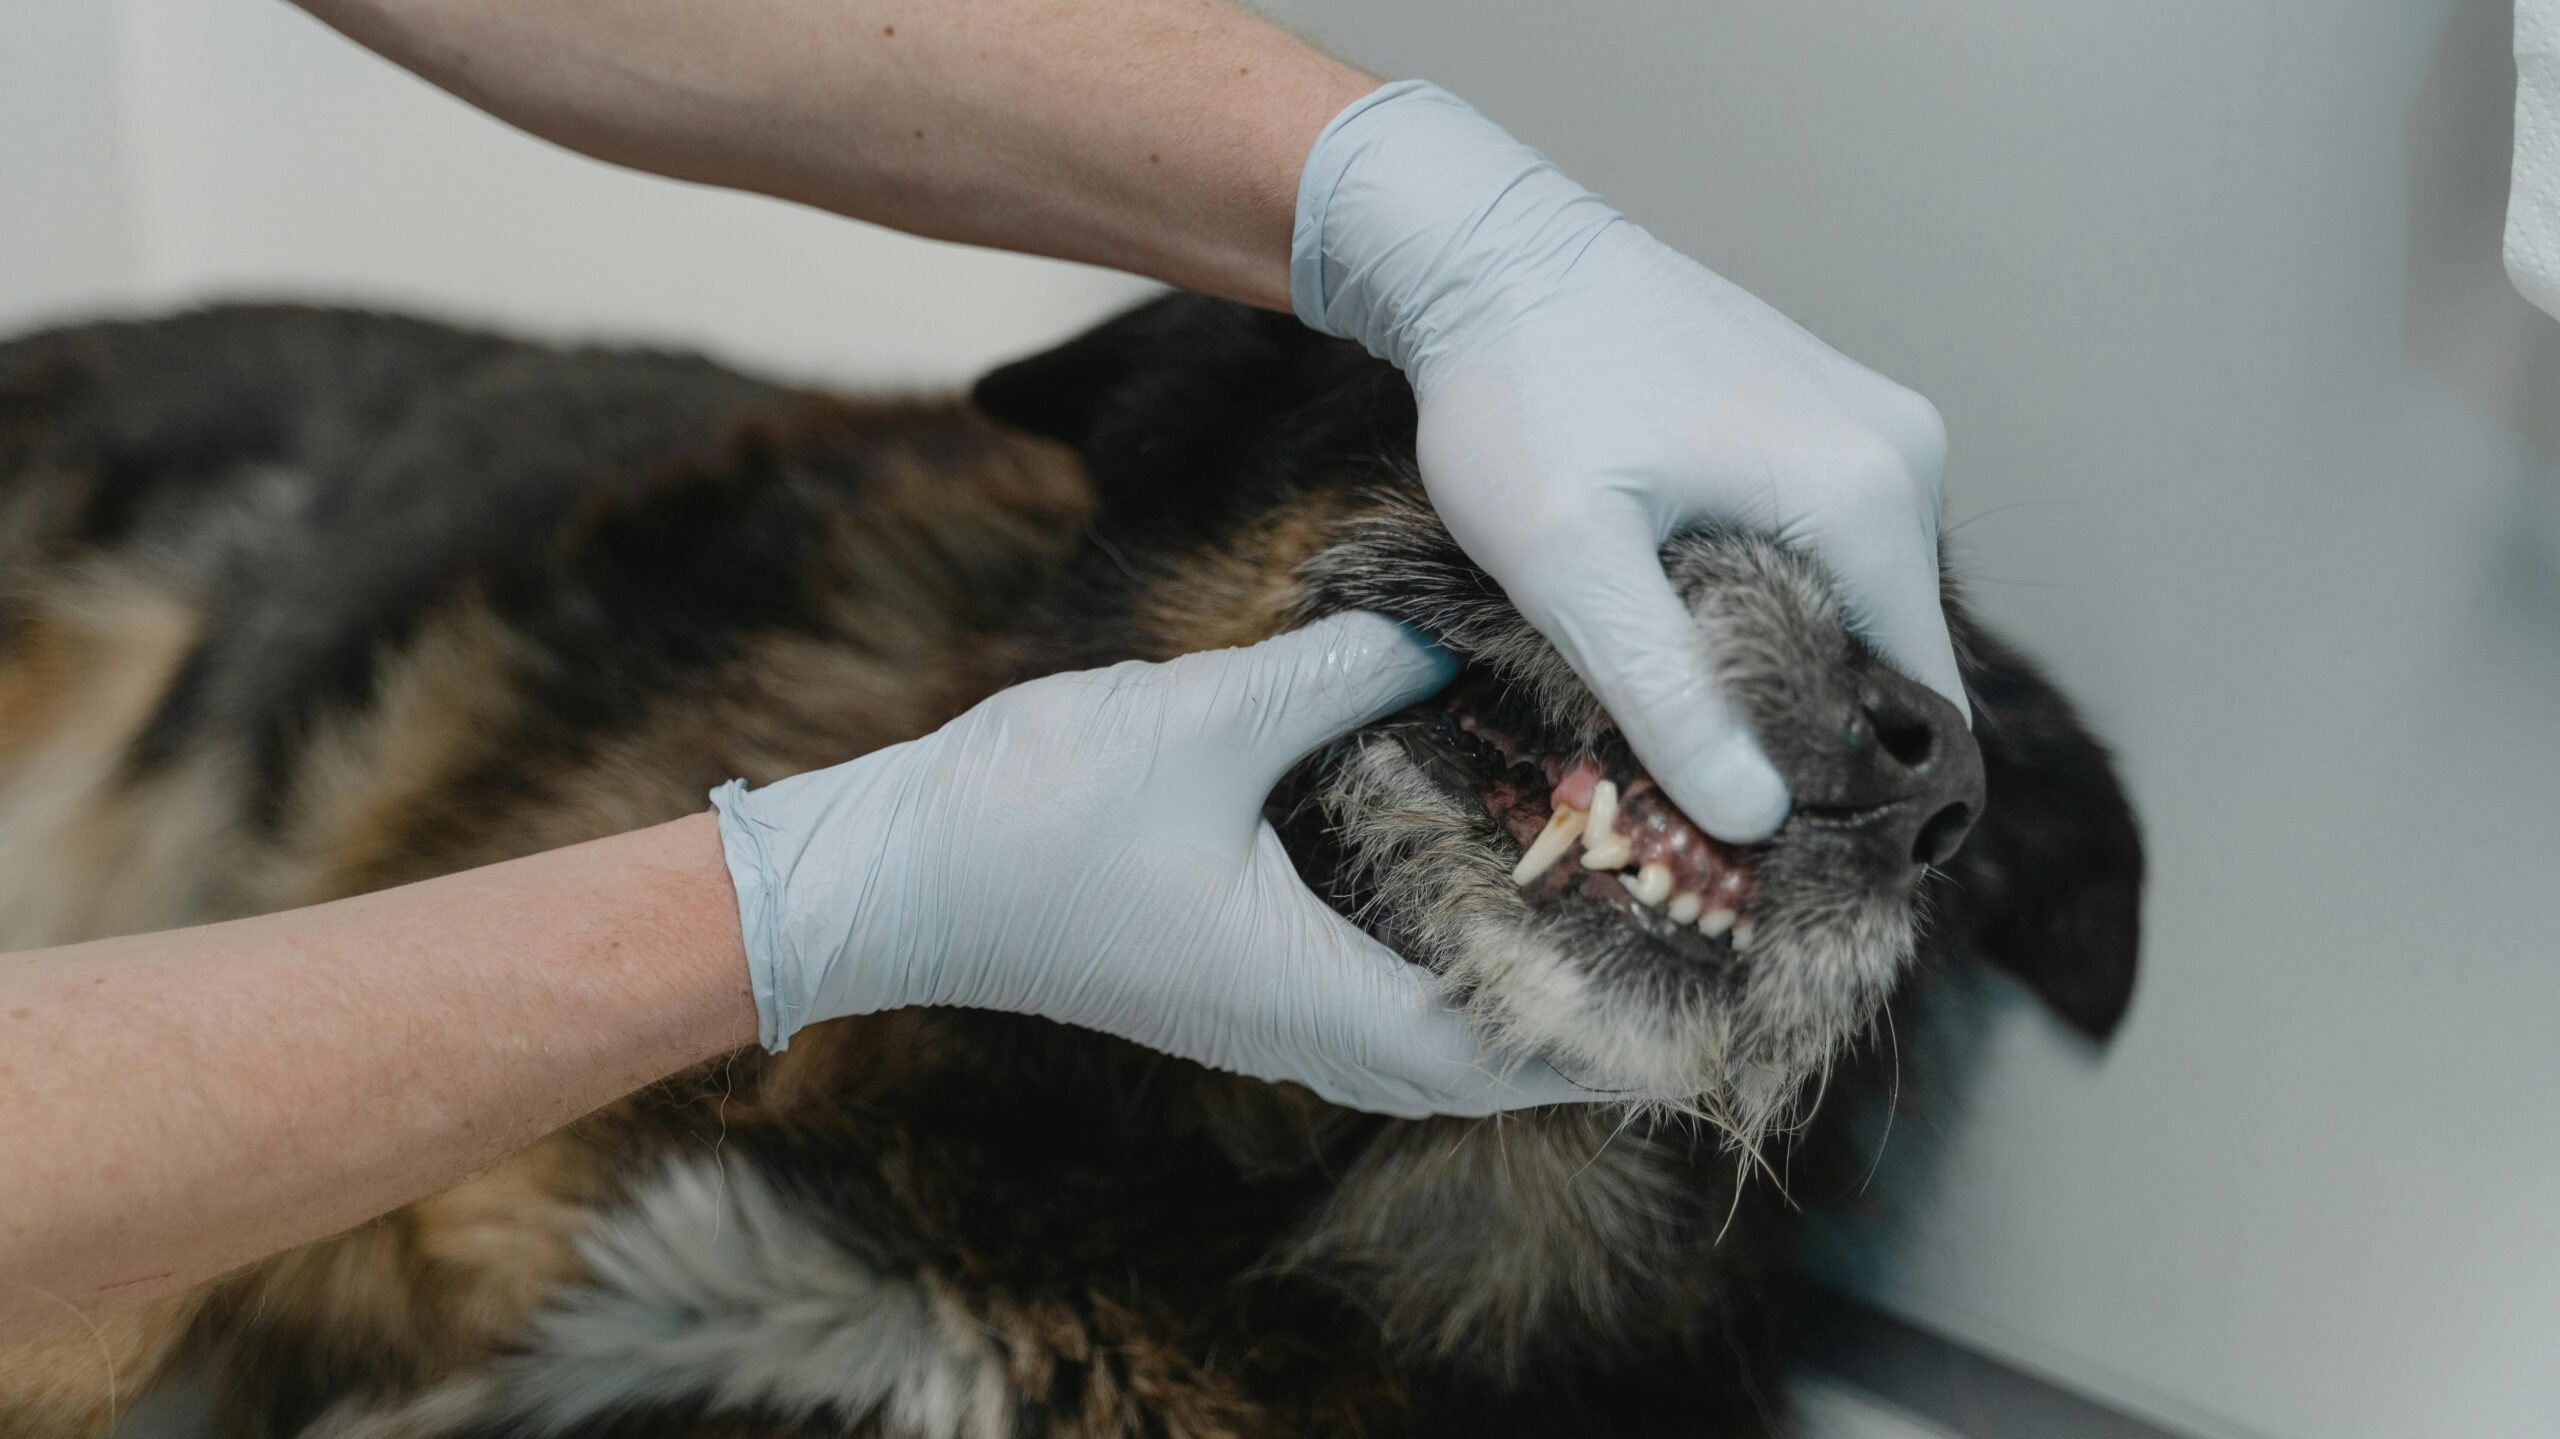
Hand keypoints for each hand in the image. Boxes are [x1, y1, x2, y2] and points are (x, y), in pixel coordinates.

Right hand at [710, 612, 1601, 1116]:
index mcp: (1304, 995)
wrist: (890, 872)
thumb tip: (1450, 633)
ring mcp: (1251, 1019)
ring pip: (1414, 1043)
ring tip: (1587, 926)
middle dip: (1573, 1022)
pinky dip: (1431, 974)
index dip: (1601, 1030)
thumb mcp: (1207, 720)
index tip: (1691, 981)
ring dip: (1502, 1001)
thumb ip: (1342, 673)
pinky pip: (1361, 1008)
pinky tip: (1458, 898)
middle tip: (1666, 945)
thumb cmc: (1035, 813)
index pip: (1494, 1051)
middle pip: (1469, 1064)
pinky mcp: (1222, 988)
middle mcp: (1290, 1032)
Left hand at [1292, 82, 1965, 842]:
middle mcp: (1902, 454)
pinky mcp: (1826, 412)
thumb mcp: (1570, 565)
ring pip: (1860, 600)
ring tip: (1683, 703)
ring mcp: (1871, 424)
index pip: (1923, 696)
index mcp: (1868, 495)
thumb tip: (1758, 818)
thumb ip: (1667, 693)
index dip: (1855, 782)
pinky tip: (1686, 618)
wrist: (1484, 252)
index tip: (1770, 838)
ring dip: (1788, 659)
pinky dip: (1777, 595)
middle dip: (1813, 726)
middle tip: (1703, 783)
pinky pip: (1832, 542)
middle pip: (1895, 651)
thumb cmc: (1518, 395)